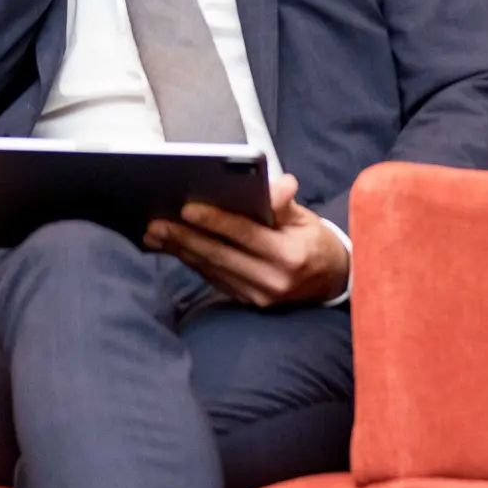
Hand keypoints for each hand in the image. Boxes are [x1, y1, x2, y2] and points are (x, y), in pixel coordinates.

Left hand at [144, 173, 349, 306]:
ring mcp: (259, 296)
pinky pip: (214, 279)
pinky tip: (175, 249)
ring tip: (155, 235)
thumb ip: (285, 204)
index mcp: (291, 255)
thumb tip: (277, 185)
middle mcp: (273, 280)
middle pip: (221, 255)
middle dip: (185, 238)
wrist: (331, 282)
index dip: (216, 221)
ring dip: (182, 251)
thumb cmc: (315, 242)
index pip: (246, 234)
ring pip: (212, 269)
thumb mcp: (307, 219)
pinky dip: (193, 262)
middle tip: (156, 223)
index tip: (187, 208)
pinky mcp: (248, 302)